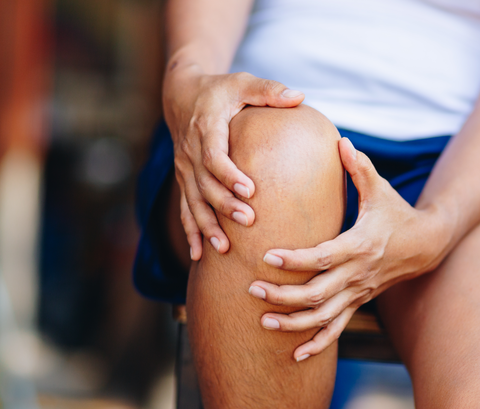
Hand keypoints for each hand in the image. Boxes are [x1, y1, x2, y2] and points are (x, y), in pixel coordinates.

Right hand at [163, 66, 304, 259]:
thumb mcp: (243, 82)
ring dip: (207, 225)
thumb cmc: (220, 90)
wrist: (181, 95)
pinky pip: (185, 208)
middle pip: (204, 183)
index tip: (250, 190)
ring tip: (223, 247)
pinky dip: (191, 232)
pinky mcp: (184, 180)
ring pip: (193, 201)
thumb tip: (298, 96)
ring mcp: (184, 168)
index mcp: (206, 127)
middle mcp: (190, 151)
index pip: (214, 155)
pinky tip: (198, 255)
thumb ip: (268, 91)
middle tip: (248, 221)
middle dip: (224, 205)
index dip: (229, 174)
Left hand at [248, 138, 452, 361]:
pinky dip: (317, 344)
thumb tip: (340, 140)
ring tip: (263, 322)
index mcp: (359, 244)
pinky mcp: (359, 302)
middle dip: (282, 295)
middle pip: (317, 293)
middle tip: (252, 289)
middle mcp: (357, 274)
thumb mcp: (380, 189)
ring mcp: (358, 292)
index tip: (267, 257)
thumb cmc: (397, 212)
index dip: (295, 260)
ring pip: (324, 316)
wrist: (427, 245)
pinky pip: (337, 329)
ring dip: (293, 322)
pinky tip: (296, 356)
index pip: (322, 257)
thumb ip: (359, 167)